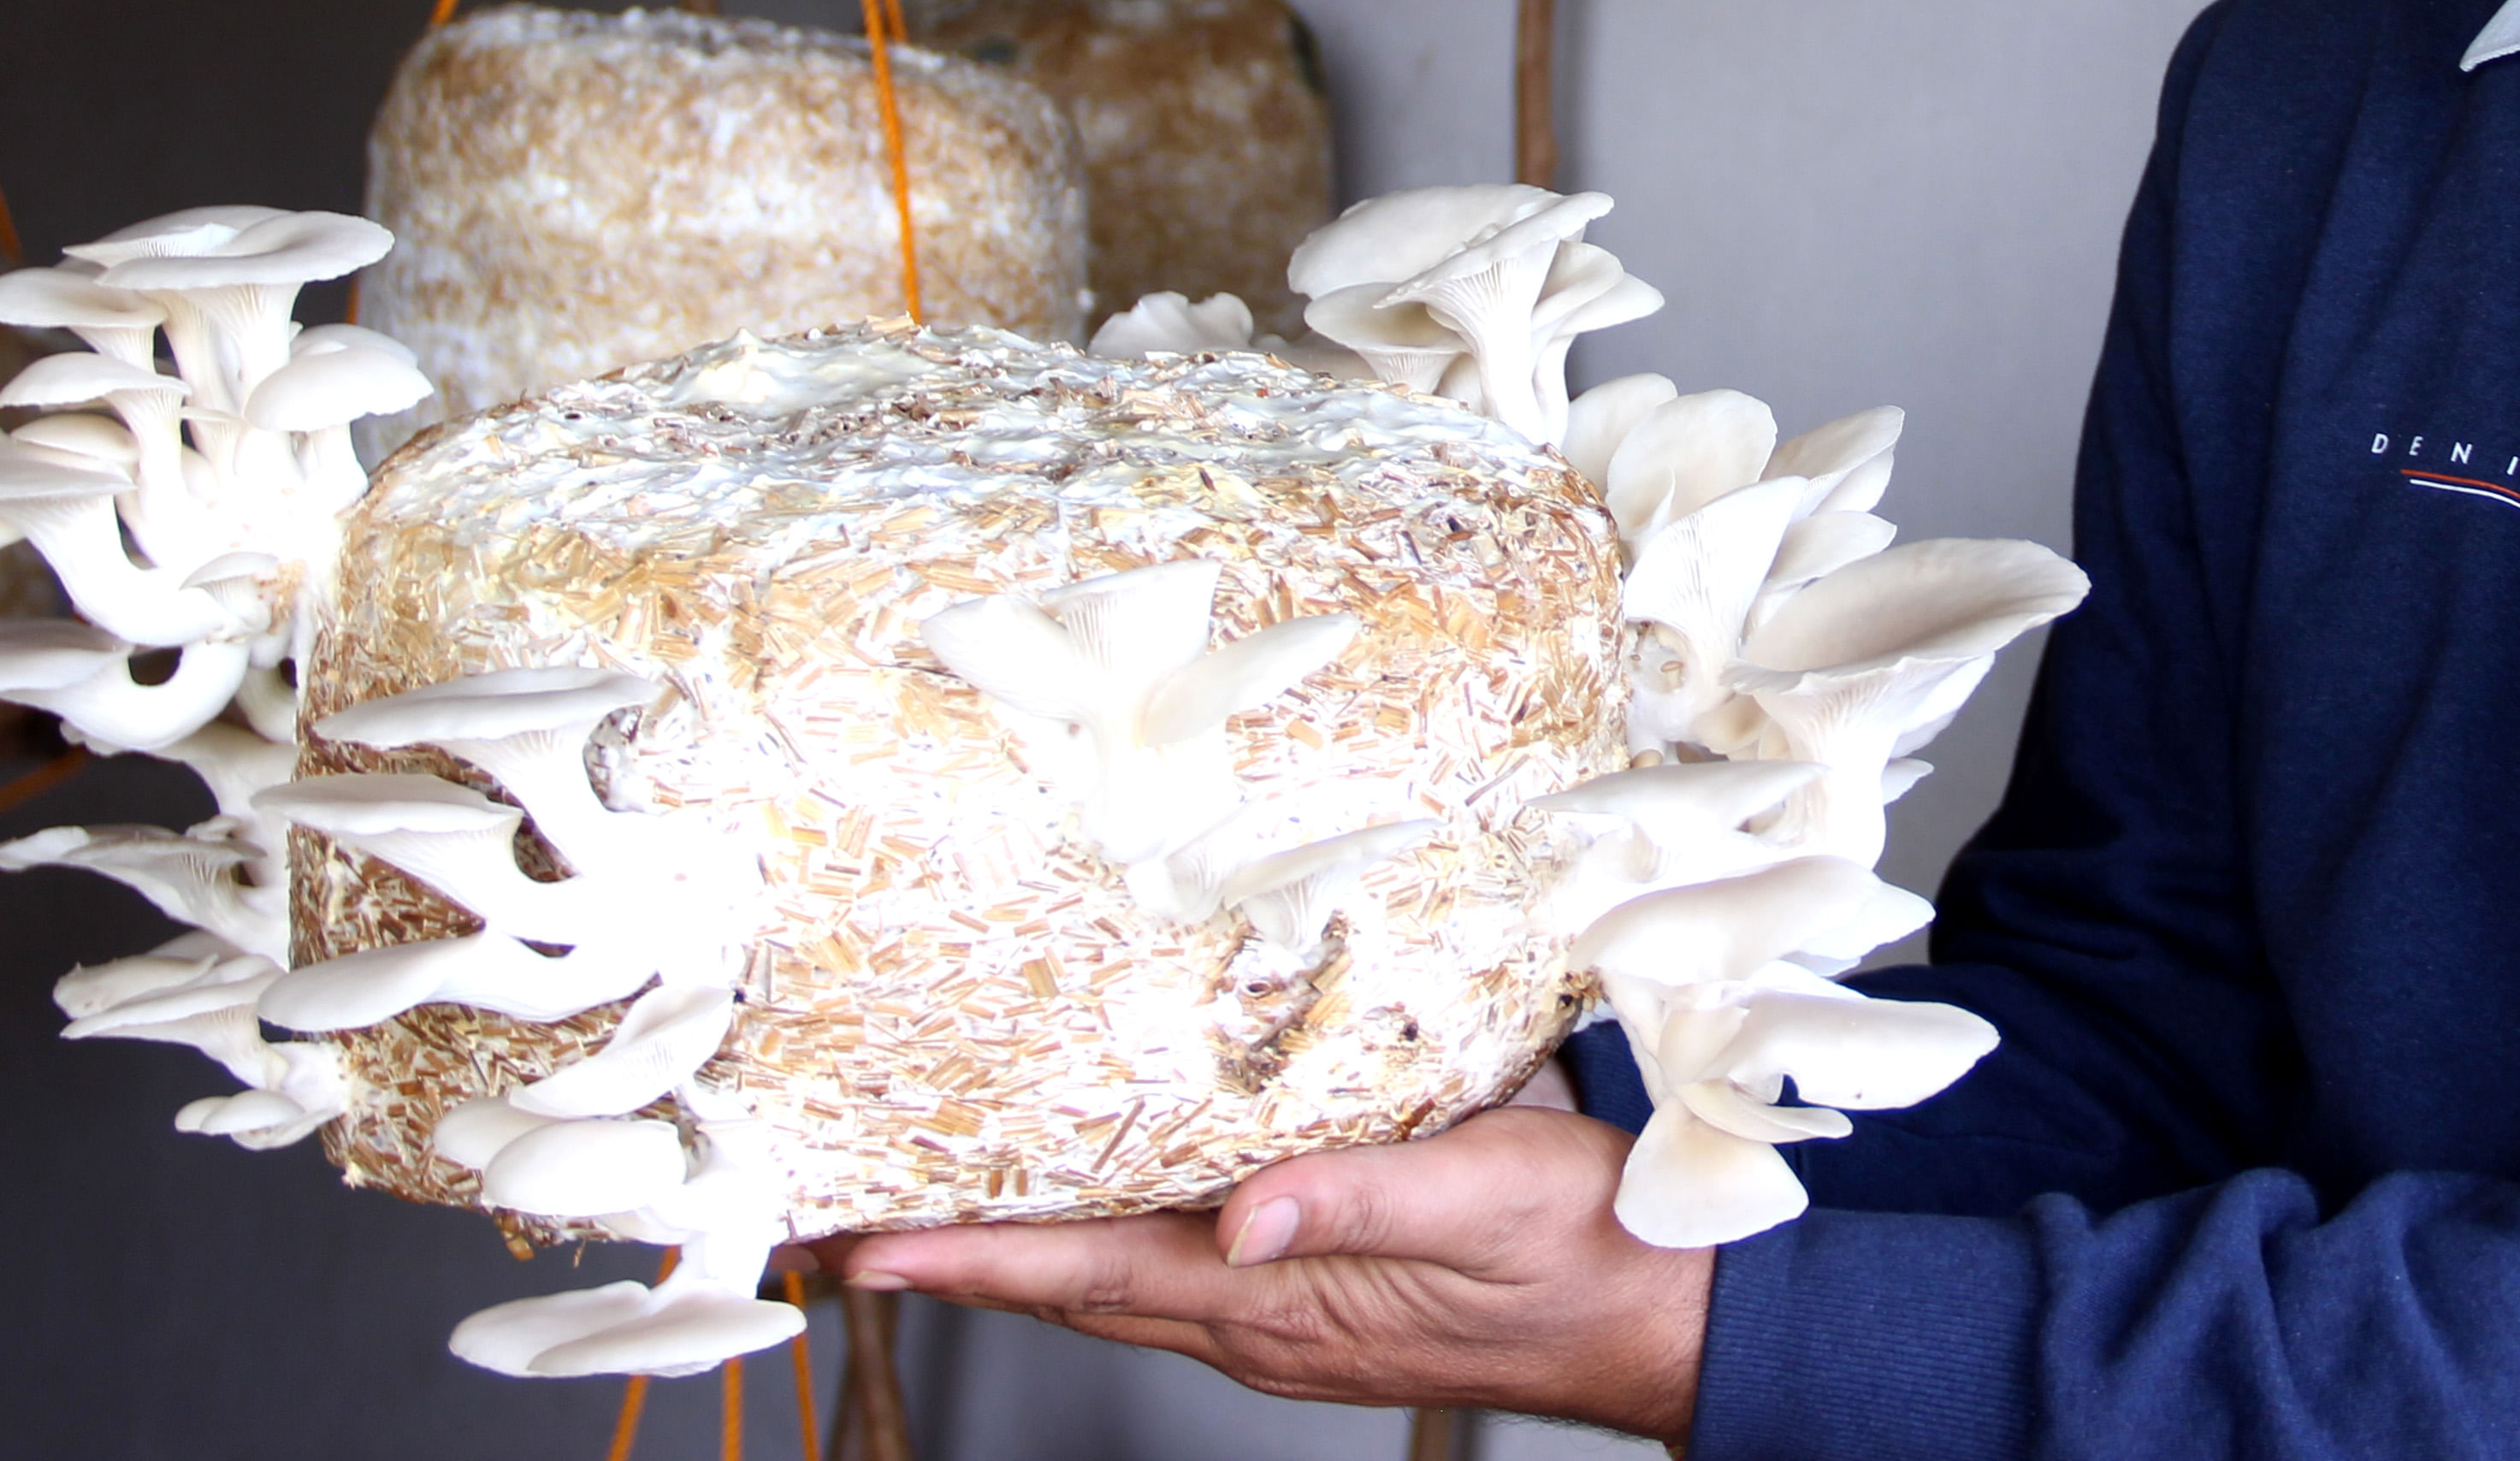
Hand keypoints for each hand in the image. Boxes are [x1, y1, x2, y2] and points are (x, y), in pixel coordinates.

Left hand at [807, 1094, 1708, 1443]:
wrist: (1669, 1316)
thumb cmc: (1591, 1249)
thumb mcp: (1484, 1200)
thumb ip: (1359, 1199)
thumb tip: (1244, 1211)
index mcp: (1283, 1302)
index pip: (1089, 1274)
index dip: (969, 1257)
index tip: (865, 1246)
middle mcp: (1264, 1324)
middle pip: (1074, 1290)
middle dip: (958, 1259)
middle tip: (850, 1227)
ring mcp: (1290, 1322)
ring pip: (1120, 1285)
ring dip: (1023, 1251)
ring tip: (936, 1210)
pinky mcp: (1322, 1303)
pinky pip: (1181, 1275)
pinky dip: (1110, 1239)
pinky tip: (1105, 1196)